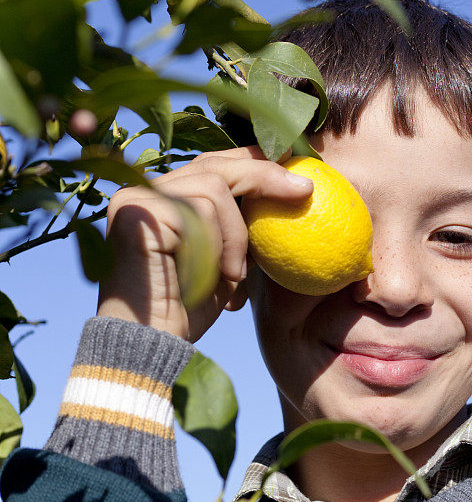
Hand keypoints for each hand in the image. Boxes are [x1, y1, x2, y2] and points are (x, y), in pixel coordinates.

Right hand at [96, 146, 312, 342]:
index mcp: (165, 197)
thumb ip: (244, 226)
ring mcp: (137, 197)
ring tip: (236, 273)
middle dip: (266, 174)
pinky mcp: (137, 211)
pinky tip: (223, 275)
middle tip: (305, 190)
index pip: (215, 164)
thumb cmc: (191, 307)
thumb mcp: (228, 260)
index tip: (297, 166)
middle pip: (216, 163)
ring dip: (238, 234)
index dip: (256, 159)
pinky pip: (202, 210)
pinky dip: (222, 242)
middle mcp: (146, 190)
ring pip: (215, 187)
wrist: (154, 342)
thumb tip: (295, 190)